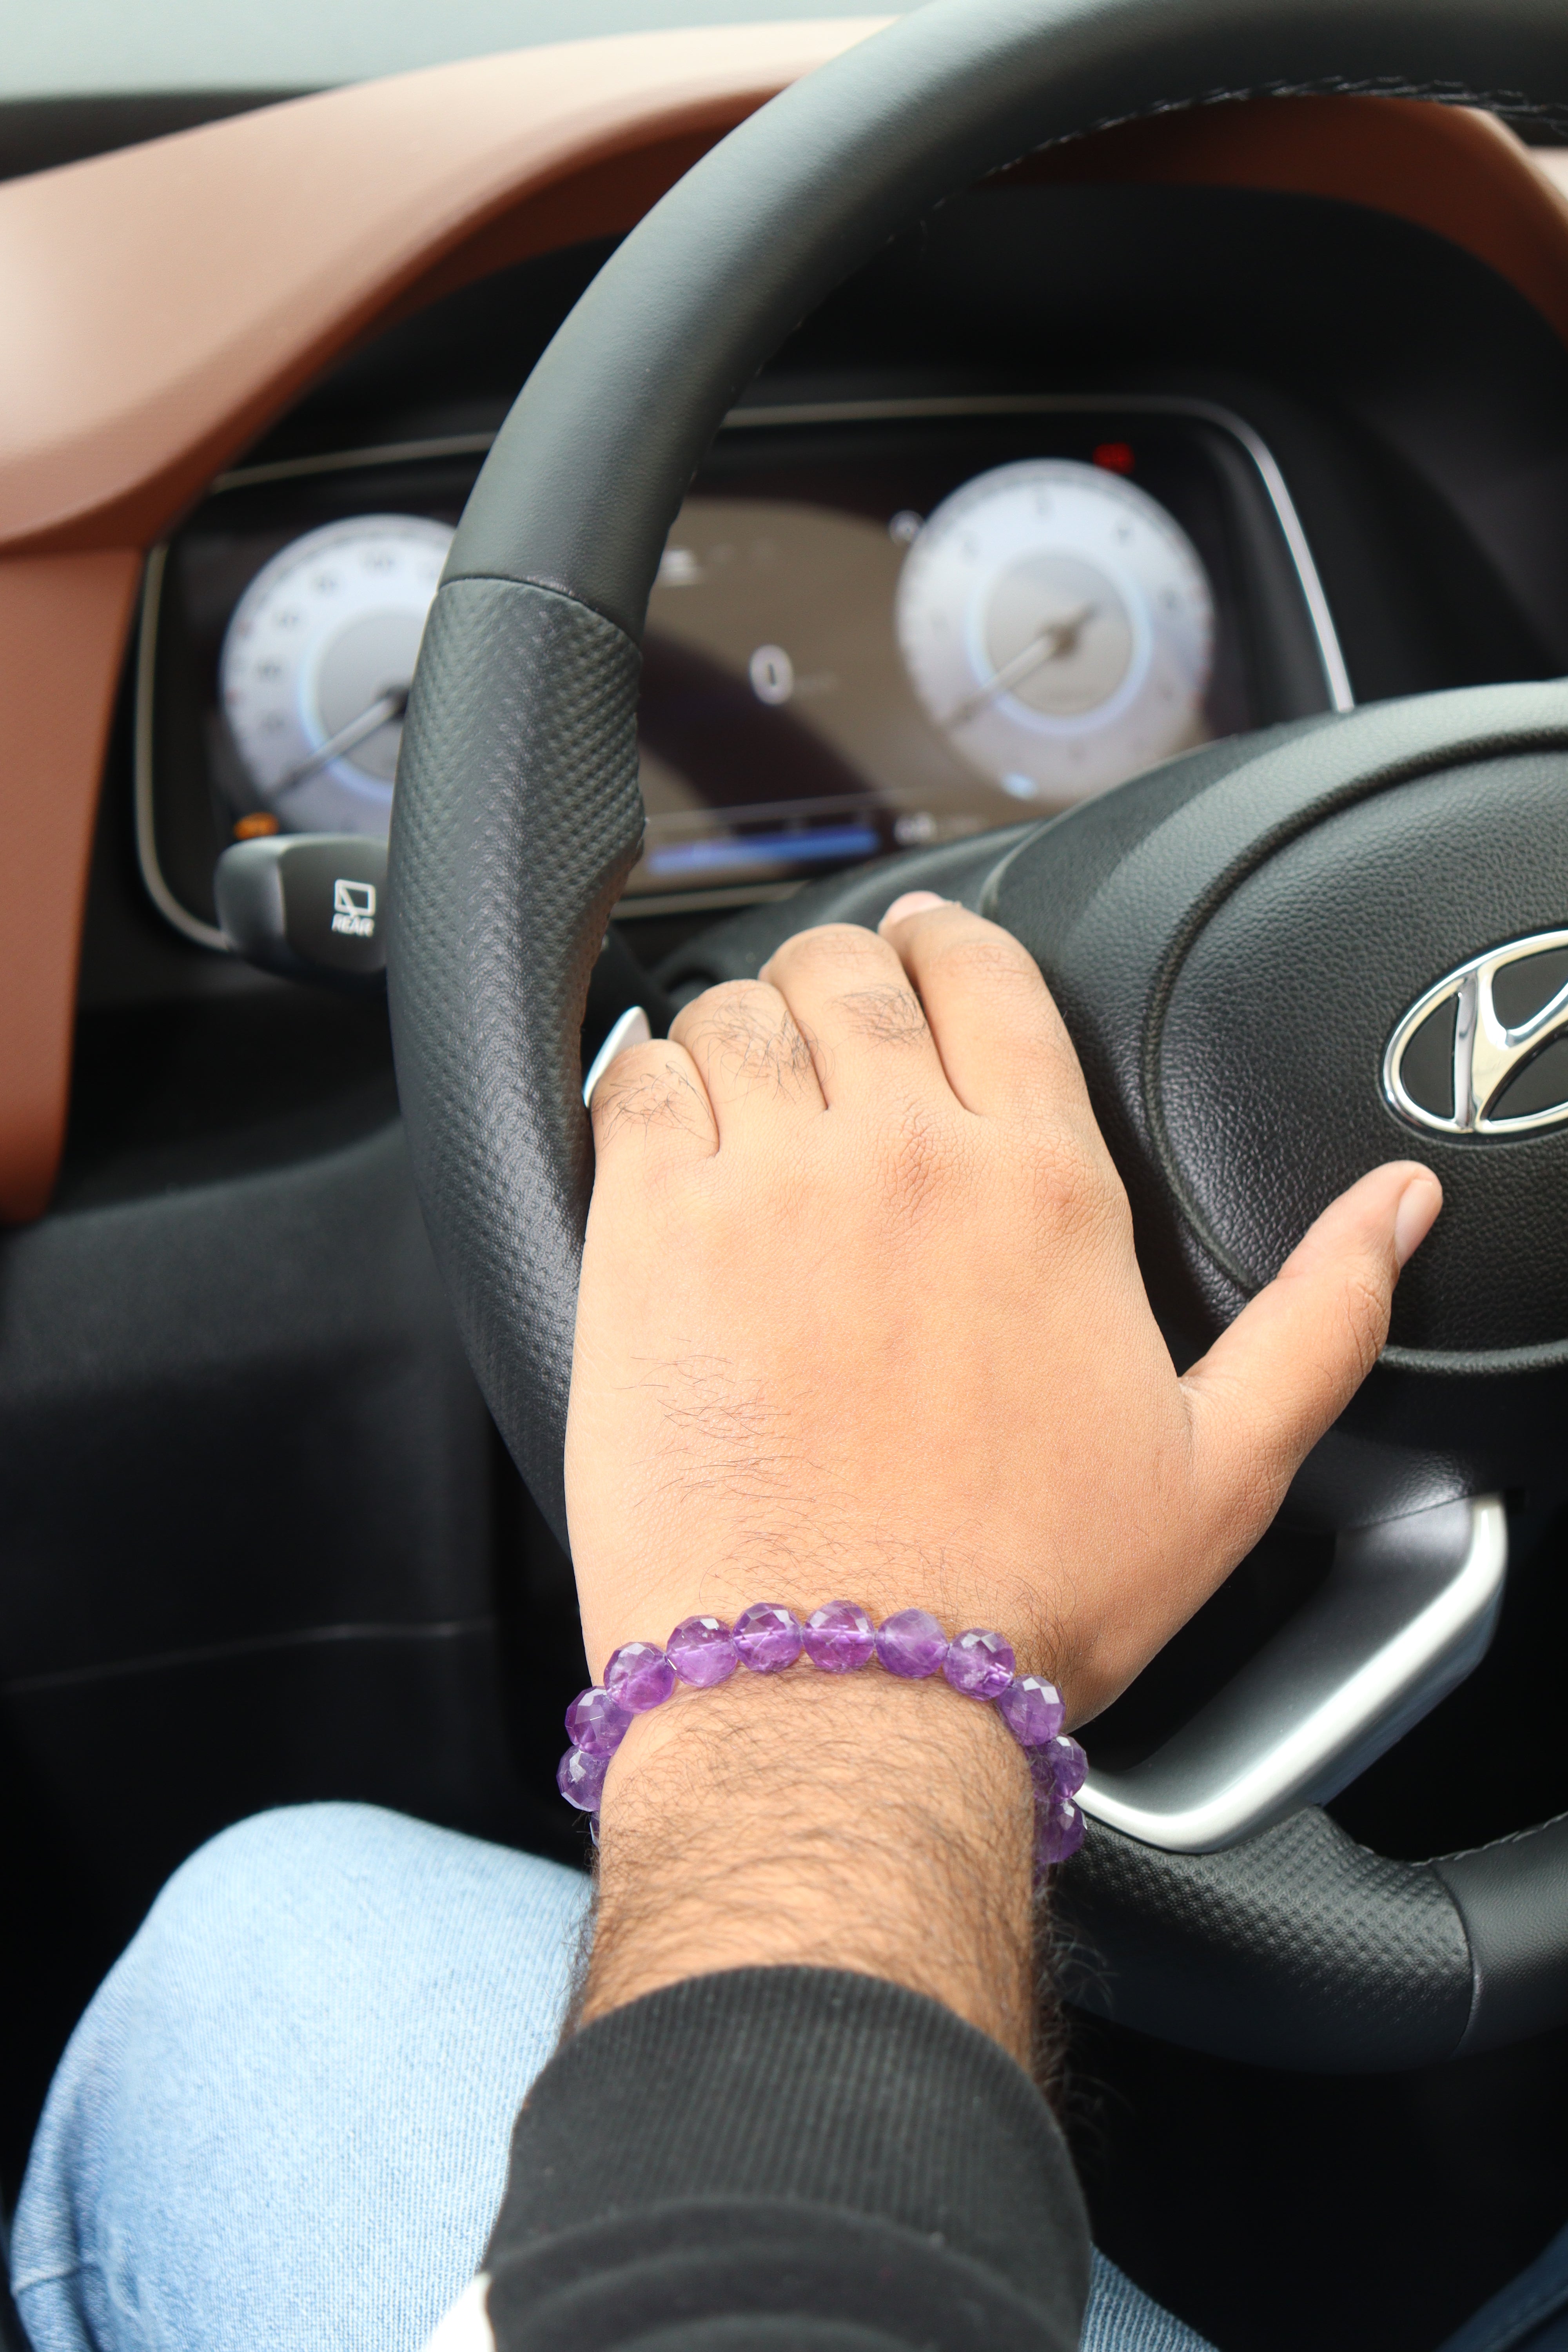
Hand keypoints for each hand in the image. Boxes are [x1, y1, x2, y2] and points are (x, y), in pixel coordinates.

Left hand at [566, 894, 1439, 1722]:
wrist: (845, 1688)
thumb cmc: (1019, 1594)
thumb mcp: (1222, 1466)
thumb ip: (1318, 1316)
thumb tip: (1394, 1212)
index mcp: (1039, 1189)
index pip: (990, 976)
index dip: (951, 939)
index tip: (928, 943)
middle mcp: (902, 1158)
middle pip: (854, 972)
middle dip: (845, 971)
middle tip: (833, 1012)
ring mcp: (767, 1187)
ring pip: (741, 1010)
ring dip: (745, 1018)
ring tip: (746, 1064)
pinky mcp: (649, 1238)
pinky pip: (635, 1082)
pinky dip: (647, 1074)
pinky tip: (662, 1112)